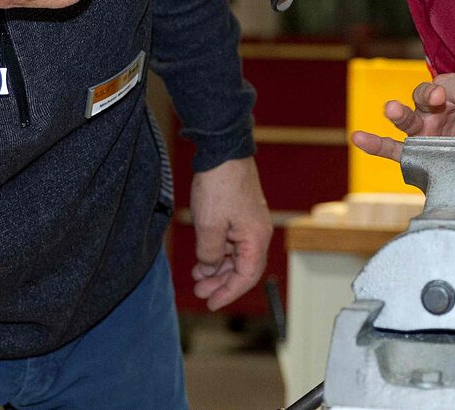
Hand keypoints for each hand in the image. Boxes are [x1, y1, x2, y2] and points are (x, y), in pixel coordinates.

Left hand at [190, 156, 271, 310]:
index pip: (246, 276)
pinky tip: (201, 259)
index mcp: (255, 239)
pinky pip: (231, 243)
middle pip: (242, 269)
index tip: (211, 303)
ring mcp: (250, 224)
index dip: (228, 292)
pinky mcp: (241, 216)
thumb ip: (209, 254)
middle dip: (220, 283)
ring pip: (235, 256)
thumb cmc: (219, 186)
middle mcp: (257, 234)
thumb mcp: (209, 226)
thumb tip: (209, 267)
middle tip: (199, 292)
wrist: (223, 152)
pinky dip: (217, 253)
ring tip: (197, 277)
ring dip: (217, 269)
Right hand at [351, 73, 454, 161]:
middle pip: (427, 94)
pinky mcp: (415, 151)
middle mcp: (436, 106)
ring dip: (399, 112)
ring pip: (407, 118)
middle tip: (438, 96)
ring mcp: (423, 128)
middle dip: (431, 95)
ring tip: (391, 109)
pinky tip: (359, 138)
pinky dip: (375, 144)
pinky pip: (392, 148)